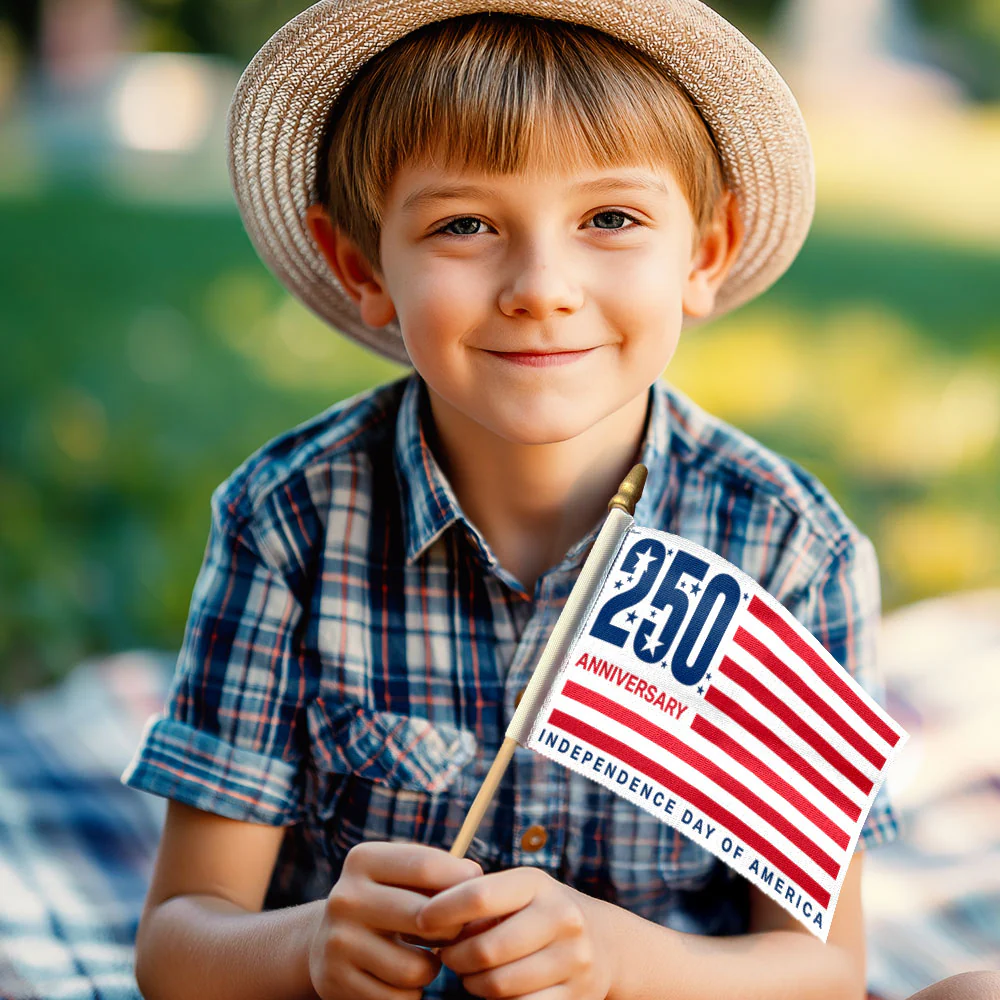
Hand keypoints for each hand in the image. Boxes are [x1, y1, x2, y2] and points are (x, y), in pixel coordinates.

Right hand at [307, 841, 481, 999]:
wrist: (326, 941)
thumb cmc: (384, 901)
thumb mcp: (400, 876)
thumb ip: (437, 872)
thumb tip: (473, 877)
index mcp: (363, 860)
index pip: (426, 867)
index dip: (461, 883)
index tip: (473, 895)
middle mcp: (345, 898)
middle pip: (425, 918)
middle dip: (451, 930)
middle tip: (451, 934)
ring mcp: (338, 942)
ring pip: (416, 968)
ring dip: (431, 968)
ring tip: (424, 958)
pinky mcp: (336, 982)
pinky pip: (399, 998)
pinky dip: (410, 993)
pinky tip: (400, 979)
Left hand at [415, 866, 613, 998]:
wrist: (605, 943)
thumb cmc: (540, 912)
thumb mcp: (518, 892)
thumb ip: (477, 899)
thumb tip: (425, 918)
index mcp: (538, 884)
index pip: (479, 895)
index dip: (442, 911)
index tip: (420, 921)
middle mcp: (561, 918)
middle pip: (485, 949)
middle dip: (455, 957)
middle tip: (448, 956)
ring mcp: (573, 960)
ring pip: (499, 985)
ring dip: (473, 983)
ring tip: (471, 972)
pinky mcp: (576, 997)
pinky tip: (496, 988)